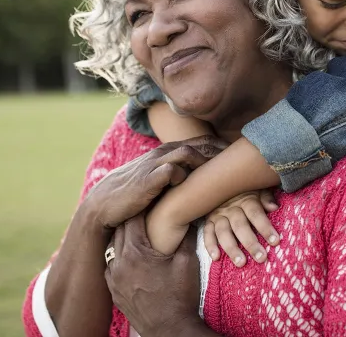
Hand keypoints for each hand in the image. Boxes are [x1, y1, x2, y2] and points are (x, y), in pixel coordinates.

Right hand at [82, 135, 225, 233]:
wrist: (105, 203)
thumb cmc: (135, 192)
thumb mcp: (158, 179)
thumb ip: (177, 174)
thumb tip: (199, 180)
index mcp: (167, 152)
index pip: (200, 142)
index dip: (220, 147)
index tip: (239, 156)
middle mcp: (162, 154)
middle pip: (198, 145)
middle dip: (220, 152)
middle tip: (240, 162)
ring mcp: (155, 165)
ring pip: (187, 154)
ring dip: (205, 162)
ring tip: (221, 174)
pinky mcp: (148, 180)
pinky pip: (171, 172)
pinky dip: (183, 176)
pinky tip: (191, 186)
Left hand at [105, 215, 207, 336]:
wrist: (171, 330)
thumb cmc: (180, 296)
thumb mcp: (187, 261)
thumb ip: (185, 236)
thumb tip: (188, 217)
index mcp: (136, 253)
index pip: (131, 219)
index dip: (141, 207)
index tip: (148, 199)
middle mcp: (120, 264)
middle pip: (119, 231)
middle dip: (130, 219)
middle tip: (141, 210)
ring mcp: (114, 280)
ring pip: (112, 249)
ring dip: (122, 238)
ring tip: (135, 231)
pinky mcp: (115, 292)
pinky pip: (110, 267)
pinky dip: (118, 258)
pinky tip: (129, 256)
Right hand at [203, 189, 279, 266]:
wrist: (222, 185)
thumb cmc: (247, 192)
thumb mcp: (258, 190)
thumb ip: (266, 198)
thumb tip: (274, 207)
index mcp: (246, 200)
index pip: (255, 214)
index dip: (265, 227)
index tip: (275, 241)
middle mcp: (230, 208)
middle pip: (240, 226)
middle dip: (250, 243)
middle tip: (261, 257)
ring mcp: (218, 215)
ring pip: (223, 232)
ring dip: (231, 248)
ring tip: (241, 263)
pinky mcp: (208, 221)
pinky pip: (207, 233)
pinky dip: (210, 245)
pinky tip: (216, 257)